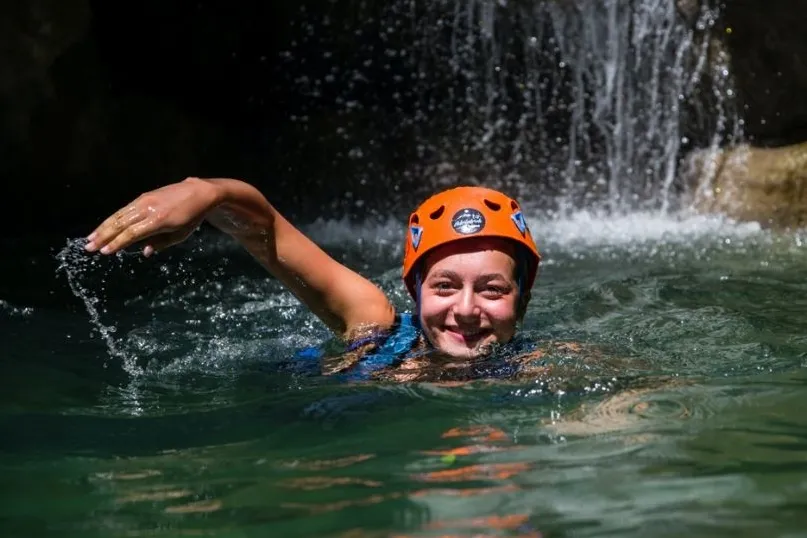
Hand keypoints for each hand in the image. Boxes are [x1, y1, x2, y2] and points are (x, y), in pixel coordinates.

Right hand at [84, 177, 218, 255]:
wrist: (198, 192)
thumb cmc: (191, 217)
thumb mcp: (180, 234)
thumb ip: (161, 243)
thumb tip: (144, 251)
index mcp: (158, 220)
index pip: (132, 234)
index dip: (117, 243)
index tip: (104, 252)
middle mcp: (148, 209)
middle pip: (121, 224)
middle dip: (103, 236)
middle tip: (89, 247)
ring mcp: (144, 201)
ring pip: (119, 215)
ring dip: (103, 227)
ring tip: (90, 238)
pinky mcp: (143, 196)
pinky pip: (124, 209)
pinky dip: (112, 218)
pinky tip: (104, 227)